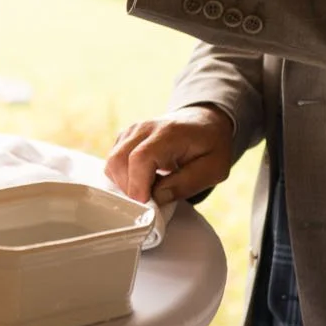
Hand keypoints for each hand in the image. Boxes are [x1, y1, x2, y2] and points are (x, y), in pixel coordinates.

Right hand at [106, 105, 234, 204]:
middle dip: (130, 188)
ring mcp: (132, 131)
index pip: (141, 158)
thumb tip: (157, 197)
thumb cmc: (211, 146)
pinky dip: (123, 177)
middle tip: (150, 201)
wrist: (203, 122)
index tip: (147, 204)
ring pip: (112, 162)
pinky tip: (143, 180)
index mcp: (169, 133)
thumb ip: (187, 183)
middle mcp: (145, 128)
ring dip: (125, 184)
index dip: (138, 185)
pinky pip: (113, 162)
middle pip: (119, 160)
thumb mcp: (214, 169)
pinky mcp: (125, 137)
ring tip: (149, 189)